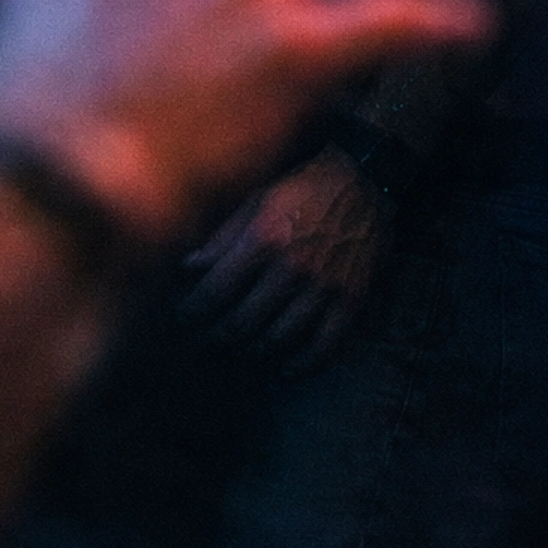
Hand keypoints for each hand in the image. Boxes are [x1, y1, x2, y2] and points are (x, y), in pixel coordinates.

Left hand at [179, 146, 393, 367]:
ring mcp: (323, 287)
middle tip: (202, 343)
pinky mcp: (350, 299)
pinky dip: (302, 363)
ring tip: (237, 350)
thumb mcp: (258, 198)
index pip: (215, 292)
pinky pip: (324, 345)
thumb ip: (223, 236)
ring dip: (252, 351)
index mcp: (264, 239)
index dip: (191, 313)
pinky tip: (285, 367)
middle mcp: (292, 268)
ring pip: (278, 338)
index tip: (180, 320)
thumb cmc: (305, 186)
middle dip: (216, 338)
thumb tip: (188, 267)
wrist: (367, 180)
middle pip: (242, 323)